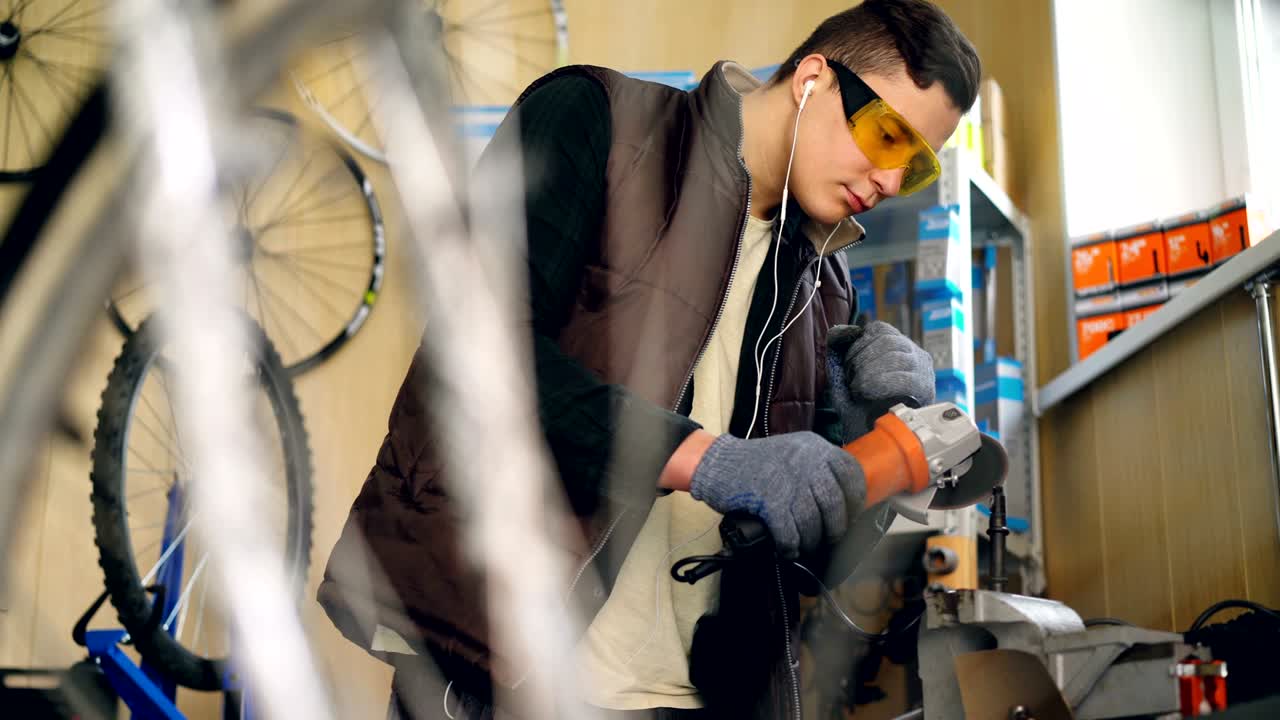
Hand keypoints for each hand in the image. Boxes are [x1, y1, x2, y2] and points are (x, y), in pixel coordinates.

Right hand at [688, 432, 865, 558]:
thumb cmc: (756, 464)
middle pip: (835, 503)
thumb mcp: (793, 452)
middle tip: (829, 538)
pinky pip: (790, 533)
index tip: (852, 513)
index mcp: (815, 447)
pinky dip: (790, 546)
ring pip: (814, 522)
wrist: (718, 463)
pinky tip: (788, 549)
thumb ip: (817, 467)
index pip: (851, 473)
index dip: (856, 498)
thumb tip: (843, 502)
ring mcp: (789, 480)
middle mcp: (807, 461)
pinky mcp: (770, 500)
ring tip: (805, 545)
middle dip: (835, 528)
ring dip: (811, 540)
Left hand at [830, 321, 933, 405]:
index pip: (881, 329)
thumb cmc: (859, 405)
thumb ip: (840, 351)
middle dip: (861, 358)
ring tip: (858, 388)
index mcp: (899, 347)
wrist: (872, 437)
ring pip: (896, 356)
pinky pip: (905, 379)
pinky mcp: (926, 390)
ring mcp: (924, 372)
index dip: (859, 342)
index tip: (847, 363)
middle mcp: (916, 355)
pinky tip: (867, 392)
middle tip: (851, 378)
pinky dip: (880, 383)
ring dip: (869, 371)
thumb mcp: (845, 374)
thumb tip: (835, 332)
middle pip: (888, 340)